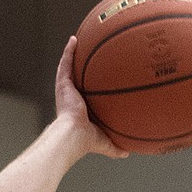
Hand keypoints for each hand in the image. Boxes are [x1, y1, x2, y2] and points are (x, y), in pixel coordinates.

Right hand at [53, 35, 127, 160]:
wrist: (73, 136)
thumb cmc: (86, 141)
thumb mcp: (105, 142)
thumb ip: (116, 147)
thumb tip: (128, 153)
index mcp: (80, 110)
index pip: (86, 94)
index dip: (91, 85)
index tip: (99, 76)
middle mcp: (72, 98)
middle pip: (77, 79)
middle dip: (82, 67)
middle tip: (90, 54)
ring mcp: (66, 91)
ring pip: (69, 69)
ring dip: (72, 55)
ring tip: (79, 40)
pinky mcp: (62, 85)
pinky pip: (65, 64)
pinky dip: (68, 51)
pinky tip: (74, 39)